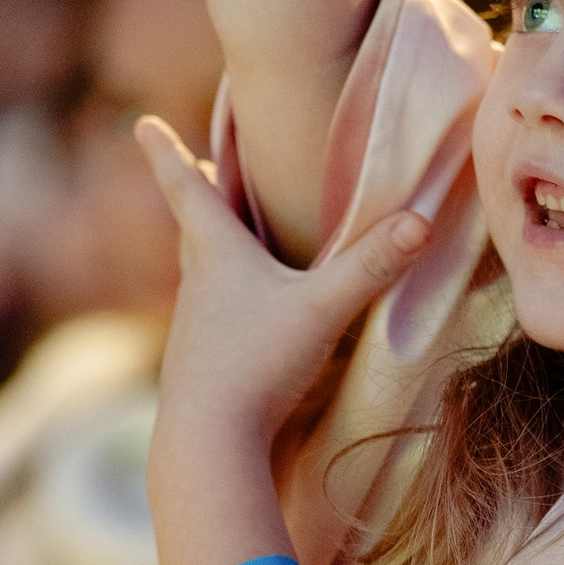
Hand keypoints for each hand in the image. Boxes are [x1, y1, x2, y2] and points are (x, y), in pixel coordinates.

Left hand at [136, 113, 428, 462]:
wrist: (207, 441)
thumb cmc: (256, 364)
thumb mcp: (322, 309)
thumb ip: (372, 265)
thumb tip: (422, 220)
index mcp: (217, 255)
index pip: (188, 189)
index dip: (166, 152)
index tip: (141, 123)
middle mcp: (197, 285)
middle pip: (194, 228)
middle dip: (197, 195)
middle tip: (196, 169)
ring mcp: (193, 328)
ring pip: (199, 273)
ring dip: (209, 248)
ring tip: (225, 240)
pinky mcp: (200, 365)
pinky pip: (210, 316)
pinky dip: (222, 298)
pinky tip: (241, 319)